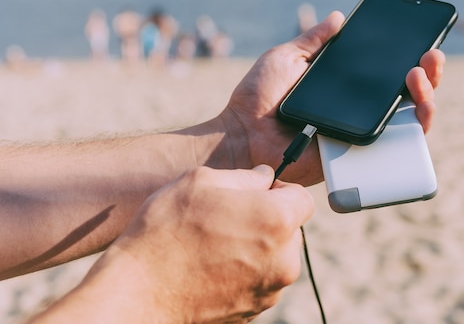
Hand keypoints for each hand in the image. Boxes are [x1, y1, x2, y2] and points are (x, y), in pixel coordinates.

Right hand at [32, 165, 313, 323]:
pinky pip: (260, 280)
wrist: (137, 294)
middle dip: (269, 218)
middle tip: (229, 216)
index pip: (303, 197)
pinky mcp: (254, 311)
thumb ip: (245, 176)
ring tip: (214, 242)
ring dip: (257, 245)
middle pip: (291, 228)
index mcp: (277, 220)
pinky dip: (245, 270)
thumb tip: (264, 178)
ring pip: (277, 256)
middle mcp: (284, 259)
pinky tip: (211, 265)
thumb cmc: (165, 233)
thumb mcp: (200, 181)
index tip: (260, 191)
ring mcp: (270, 290)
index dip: (282, 189)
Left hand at [219, 12, 445, 184]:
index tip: (421, 42)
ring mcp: (359, 136)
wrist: (243, 135)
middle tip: (431, 57)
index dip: (408, 59)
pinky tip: (420, 110)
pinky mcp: (357, 157)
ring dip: (427, 98)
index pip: (384, 74)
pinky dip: (415, 131)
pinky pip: (394, 150)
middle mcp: (356, 112)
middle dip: (427, 75)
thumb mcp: (287, 57)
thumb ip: (313, 39)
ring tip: (421, 76)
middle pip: (405, 97)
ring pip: (409, 122)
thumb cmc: (258, 97)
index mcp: (342, 88)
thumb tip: (339, 16)